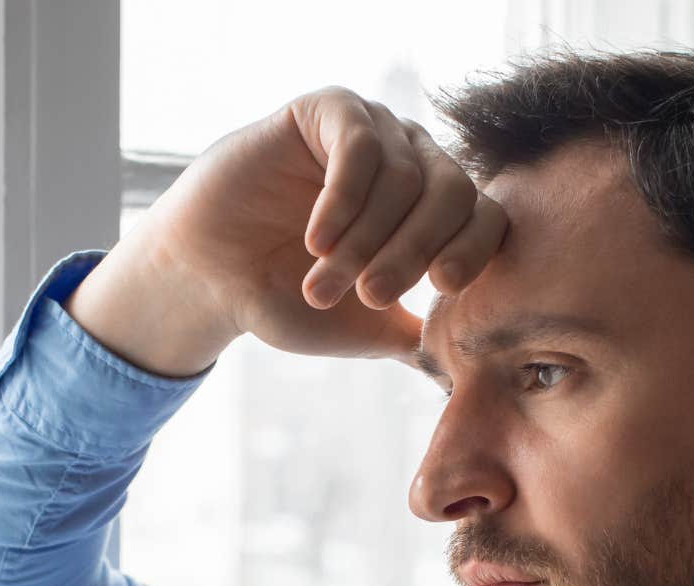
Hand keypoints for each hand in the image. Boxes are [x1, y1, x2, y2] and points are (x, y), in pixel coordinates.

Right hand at [65, 87, 508, 376]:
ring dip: (365, 238)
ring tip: (322, 282)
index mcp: (433, 208)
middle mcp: (411, 160)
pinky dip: (344, 199)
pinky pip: (360, 146)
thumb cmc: (286, 300)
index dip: (472, 250)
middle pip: (451, 193)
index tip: (443, 289)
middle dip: (412, 251)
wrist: (210, 277)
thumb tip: (470, 366)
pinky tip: (317, 241)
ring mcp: (372, 130)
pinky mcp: (327, 110)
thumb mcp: (365, 329)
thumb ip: (417, 337)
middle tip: (371, 295)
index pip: (484, 216)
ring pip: (403, 176)